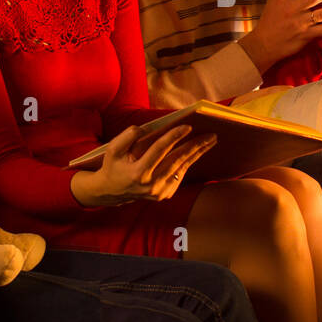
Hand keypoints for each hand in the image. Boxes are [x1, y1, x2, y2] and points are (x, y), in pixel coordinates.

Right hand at [71, 125, 216, 207]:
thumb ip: (127, 137)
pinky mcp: (164, 195)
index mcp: (138, 173)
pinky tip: (197, 151)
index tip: (187, 126)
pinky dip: (188, 162)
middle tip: (211, 134)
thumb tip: (144, 129)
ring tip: (210, 140)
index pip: (159, 151)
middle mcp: (151, 185)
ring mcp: (159, 192)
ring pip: (182, 168)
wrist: (110, 192)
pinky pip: (179, 175)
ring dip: (197, 153)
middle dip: (195, 146)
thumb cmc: (112, 166)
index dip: (173, 137)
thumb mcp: (112, 150)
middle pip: (177, 160)